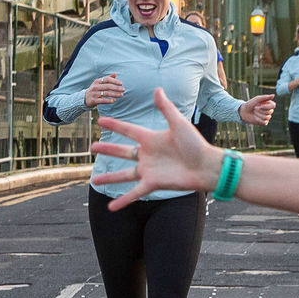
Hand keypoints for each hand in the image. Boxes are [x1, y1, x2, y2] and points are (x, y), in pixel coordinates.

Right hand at [84, 73, 124, 108]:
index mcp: (97, 81)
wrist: (85, 98)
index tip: (121, 83)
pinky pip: (103, 100)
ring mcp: (94, 94)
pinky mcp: (94, 100)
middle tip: (123, 90)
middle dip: (116, 88)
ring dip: (115, 94)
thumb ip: (107, 78)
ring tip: (121, 95)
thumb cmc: (95, 90)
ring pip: (106, 93)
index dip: (114, 81)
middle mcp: (95, 87)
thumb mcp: (99, 83)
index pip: (107, 79)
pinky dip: (109, 100)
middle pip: (108, 86)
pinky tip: (114, 100)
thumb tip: (115, 74)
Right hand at [91, 89, 221, 205]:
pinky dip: (123, 200)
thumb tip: (157, 89)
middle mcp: (148, 154)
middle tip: (92, 148)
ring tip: (94, 179)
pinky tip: (111, 207)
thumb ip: (166, 108)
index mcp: (152, 138)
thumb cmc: (195, 144)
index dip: (115, 125)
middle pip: (122, 151)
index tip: (101, 120)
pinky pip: (134, 193)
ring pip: (124, 174)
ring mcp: (149, 170)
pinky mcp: (153, 183)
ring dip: (109, 177)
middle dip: (108, 150)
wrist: (206, 166)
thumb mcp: (178, 123)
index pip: (128, 130)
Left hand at [238, 94, 274, 124]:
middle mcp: (269, 110)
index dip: (267, 106)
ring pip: (266, 117)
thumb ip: (265, 97)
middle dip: (260, 110)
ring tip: (254, 112)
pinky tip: (255, 117)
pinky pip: (264, 122)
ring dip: (258, 114)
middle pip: (269, 112)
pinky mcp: (264, 122)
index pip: (273, 105)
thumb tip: (273, 95)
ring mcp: (267, 117)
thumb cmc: (250, 104)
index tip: (260, 106)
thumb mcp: (257, 99)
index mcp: (269, 104)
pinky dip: (258, 119)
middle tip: (255, 108)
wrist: (244, 112)